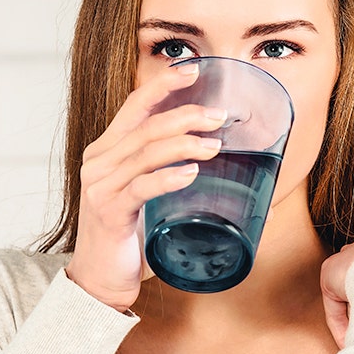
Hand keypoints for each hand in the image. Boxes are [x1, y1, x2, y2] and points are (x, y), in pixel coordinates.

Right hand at [65, 63, 226, 311]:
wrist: (99, 282)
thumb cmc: (131, 239)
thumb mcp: (153, 201)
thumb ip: (183, 185)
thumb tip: (254, 196)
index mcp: (108, 152)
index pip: (134, 106)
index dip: (163, 85)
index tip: (193, 71)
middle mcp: (100, 162)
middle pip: (145, 125)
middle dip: (185, 114)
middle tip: (219, 117)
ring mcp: (101, 186)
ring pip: (145, 152)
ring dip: (183, 144)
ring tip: (214, 146)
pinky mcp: (108, 212)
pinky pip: (140, 187)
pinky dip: (167, 177)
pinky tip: (189, 174)